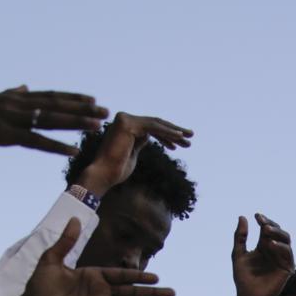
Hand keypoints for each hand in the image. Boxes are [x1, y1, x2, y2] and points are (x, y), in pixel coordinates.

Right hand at [0, 87, 104, 155]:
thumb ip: (10, 96)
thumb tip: (26, 88)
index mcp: (13, 98)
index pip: (49, 96)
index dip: (72, 98)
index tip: (92, 99)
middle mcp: (15, 104)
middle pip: (55, 105)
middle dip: (82, 109)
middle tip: (105, 111)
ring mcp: (9, 118)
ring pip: (49, 119)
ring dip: (75, 122)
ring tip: (97, 125)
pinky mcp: (1, 134)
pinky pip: (34, 140)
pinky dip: (55, 145)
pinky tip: (72, 149)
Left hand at [0, 218, 173, 295]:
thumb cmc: (39, 286)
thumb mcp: (52, 259)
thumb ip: (66, 242)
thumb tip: (74, 218)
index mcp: (93, 277)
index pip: (121, 276)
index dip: (138, 277)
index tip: (156, 277)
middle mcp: (99, 293)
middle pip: (131, 293)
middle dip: (151, 293)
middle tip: (172, 294)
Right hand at [75, 112, 193, 195]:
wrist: (104, 175)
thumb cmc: (116, 170)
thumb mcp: (132, 153)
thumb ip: (139, 143)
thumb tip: (149, 136)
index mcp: (125, 126)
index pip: (150, 128)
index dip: (166, 135)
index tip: (180, 144)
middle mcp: (124, 119)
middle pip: (155, 124)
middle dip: (174, 131)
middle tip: (190, 137)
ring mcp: (125, 120)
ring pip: (156, 124)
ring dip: (174, 132)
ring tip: (188, 139)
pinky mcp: (128, 124)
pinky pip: (153, 127)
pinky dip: (167, 132)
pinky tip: (179, 138)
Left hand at [230, 214, 293, 295]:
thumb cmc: (243, 278)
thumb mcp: (238, 254)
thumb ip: (240, 237)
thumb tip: (242, 217)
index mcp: (264, 246)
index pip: (267, 229)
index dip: (263, 221)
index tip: (256, 216)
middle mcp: (275, 251)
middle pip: (278, 232)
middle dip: (271, 225)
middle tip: (262, 222)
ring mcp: (282, 258)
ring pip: (286, 240)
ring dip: (277, 233)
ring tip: (265, 231)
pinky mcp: (288, 267)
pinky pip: (287, 253)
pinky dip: (280, 247)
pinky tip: (270, 244)